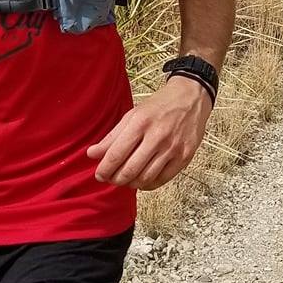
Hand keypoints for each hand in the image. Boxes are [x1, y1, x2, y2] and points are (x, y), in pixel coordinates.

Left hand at [87, 79, 211, 189]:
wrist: (191, 98)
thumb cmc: (159, 106)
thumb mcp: (133, 115)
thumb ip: (112, 136)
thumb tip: (91, 154)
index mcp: (140, 122)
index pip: (116, 155)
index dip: (104, 169)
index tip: (99, 174)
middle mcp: (157, 136)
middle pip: (130, 170)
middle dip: (116, 179)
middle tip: (111, 179)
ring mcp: (172, 148)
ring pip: (145, 178)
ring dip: (131, 183)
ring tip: (126, 179)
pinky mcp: (184, 157)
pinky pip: (162, 180)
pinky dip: (148, 184)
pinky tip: (142, 179)